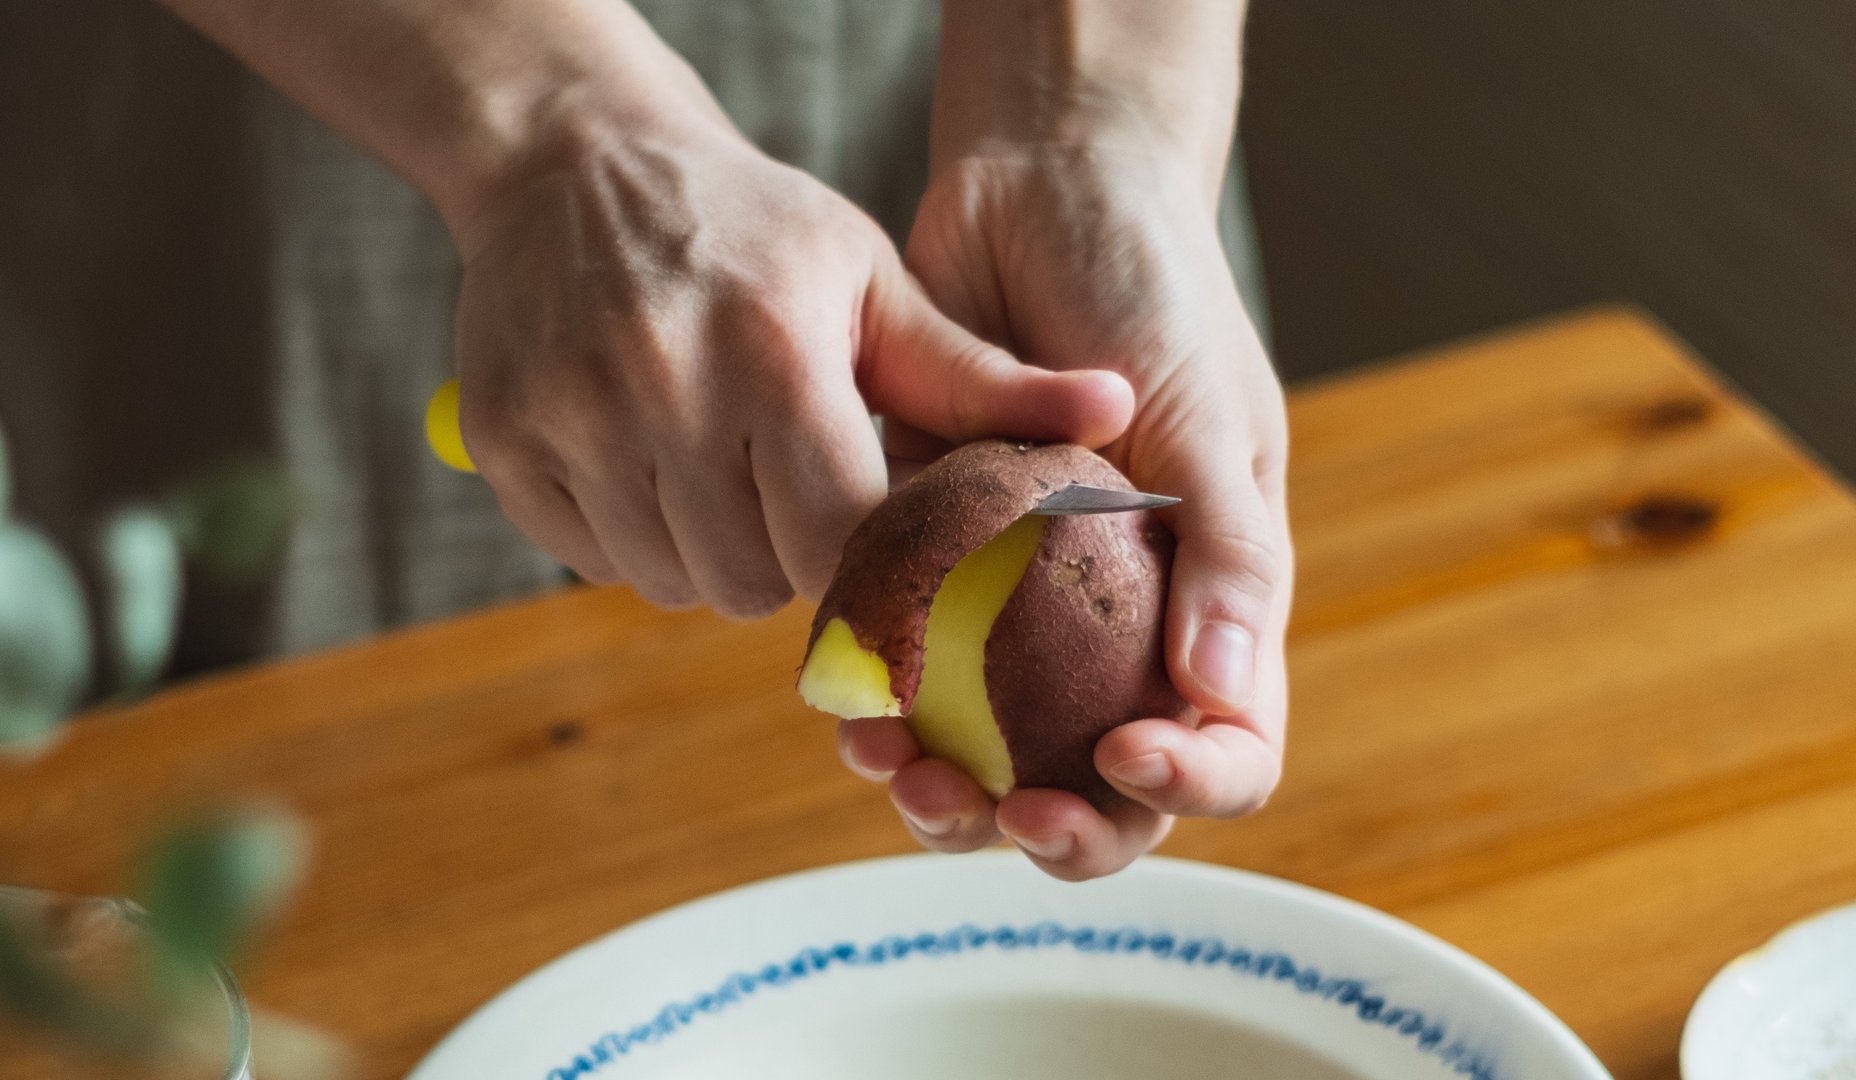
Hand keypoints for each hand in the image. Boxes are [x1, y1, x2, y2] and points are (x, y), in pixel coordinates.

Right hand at [449, 112, 1133, 616]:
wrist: (574, 162)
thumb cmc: (753, 230)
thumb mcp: (873, 282)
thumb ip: (982, 377)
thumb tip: (1116, 413)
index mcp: (776, 353)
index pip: (841, 538)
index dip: (869, 565)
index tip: (880, 548)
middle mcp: (663, 388)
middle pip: (752, 581)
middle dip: (789, 566)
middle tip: (795, 502)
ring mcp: (568, 416)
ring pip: (670, 583)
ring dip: (711, 558)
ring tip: (723, 476)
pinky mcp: (502, 441)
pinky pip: (589, 560)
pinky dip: (631, 540)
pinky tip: (649, 465)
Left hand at [842, 128, 1292, 879]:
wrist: (1042, 188)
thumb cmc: (1152, 290)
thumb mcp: (1210, 414)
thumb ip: (1227, 554)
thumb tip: (1222, 696)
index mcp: (1208, 605)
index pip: (1224, 744)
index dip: (1185, 783)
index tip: (1121, 753)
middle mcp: (1115, 624)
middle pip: (1096, 782)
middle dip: (1046, 822)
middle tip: (991, 806)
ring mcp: (1017, 605)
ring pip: (987, 748)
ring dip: (943, 784)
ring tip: (890, 763)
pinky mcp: (929, 563)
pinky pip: (904, 665)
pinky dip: (877, 700)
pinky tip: (843, 700)